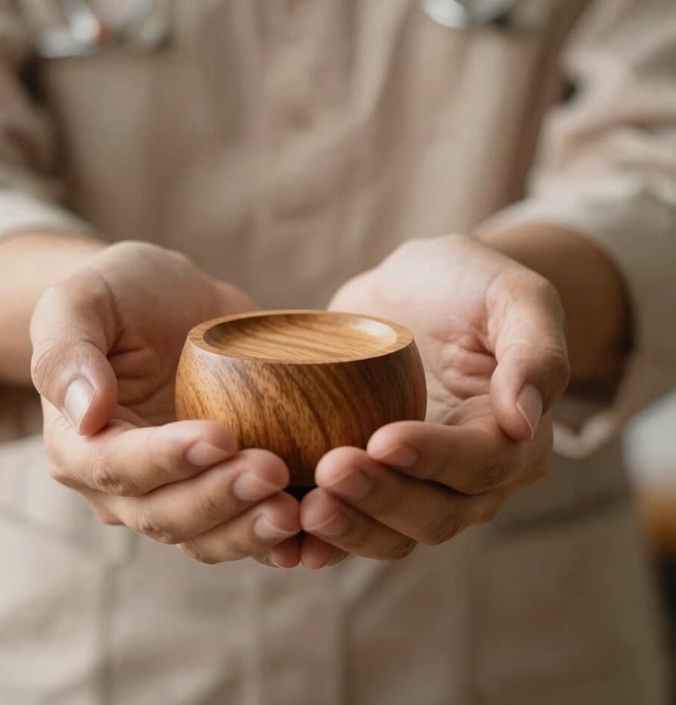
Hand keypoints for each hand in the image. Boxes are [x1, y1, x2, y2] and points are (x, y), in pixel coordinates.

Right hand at [30, 242, 300, 566]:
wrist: (170, 303)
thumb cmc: (121, 295)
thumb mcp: (80, 300)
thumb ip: (66, 352)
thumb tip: (85, 414)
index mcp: (80, 443)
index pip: (116, 466)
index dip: (167, 459)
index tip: (220, 436)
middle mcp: (122, 484)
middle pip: (165, 513)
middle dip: (219, 498)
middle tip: (272, 470)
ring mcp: (174, 492)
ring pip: (205, 536)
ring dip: (249, 530)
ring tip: (295, 510)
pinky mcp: (219, 487)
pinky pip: (243, 528)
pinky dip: (276, 539)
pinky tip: (313, 530)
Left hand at [300, 235, 569, 567]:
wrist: (414, 291)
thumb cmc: (469, 286)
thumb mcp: (515, 296)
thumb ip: (535, 352)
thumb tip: (524, 419)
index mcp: (513, 437)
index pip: (482, 464)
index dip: (435, 460)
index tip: (383, 439)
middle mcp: (469, 476)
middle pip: (436, 514)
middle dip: (383, 499)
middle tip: (331, 469)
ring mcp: (417, 484)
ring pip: (392, 533)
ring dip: (350, 528)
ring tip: (306, 506)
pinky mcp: (373, 479)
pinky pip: (352, 522)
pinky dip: (324, 539)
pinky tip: (291, 539)